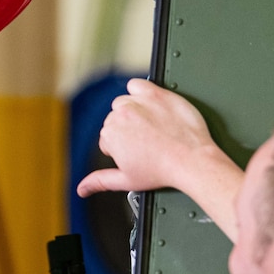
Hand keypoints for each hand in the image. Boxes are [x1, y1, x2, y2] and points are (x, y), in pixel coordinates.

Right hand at [75, 80, 243, 238]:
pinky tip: (149, 106)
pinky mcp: (156, 93)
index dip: (121, 147)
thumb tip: (82, 188)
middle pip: (115, 119)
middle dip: (127, 130)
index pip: (107, 137)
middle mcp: (121, 115)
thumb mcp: (126, 180)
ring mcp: (139, 102)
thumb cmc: (162, 171)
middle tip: (146, 143)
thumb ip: (100, 181)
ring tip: (150, 127)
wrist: (191, 160)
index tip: (137, 153)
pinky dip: (140, 92)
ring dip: (133, 111)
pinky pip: (137, 85)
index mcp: (110, 135)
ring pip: (125, 102)